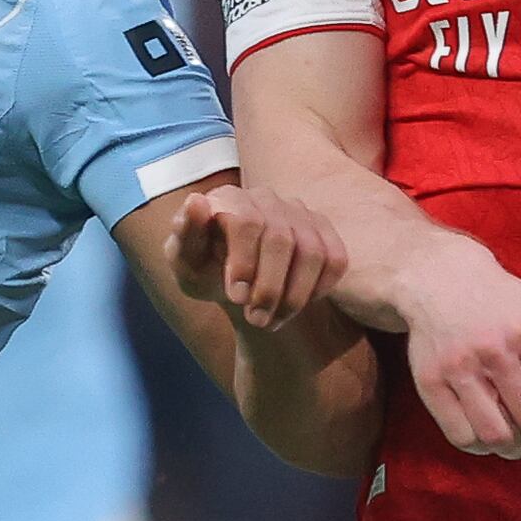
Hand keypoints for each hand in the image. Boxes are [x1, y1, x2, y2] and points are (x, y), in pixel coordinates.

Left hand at [168, 181, 345, 330]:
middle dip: (269, 287)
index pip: (245, 222)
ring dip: (294, 295)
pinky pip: (335, 260)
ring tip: (271, 321)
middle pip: (281, 239)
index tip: (236, 298)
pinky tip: (293, 306)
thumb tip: (197, 201)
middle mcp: (266, 199)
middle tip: (256, 320)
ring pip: (312, 252)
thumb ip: (184, 235)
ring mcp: (298, 212)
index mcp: (228, 199)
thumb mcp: (184, 261)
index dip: (244, 262)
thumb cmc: (204, 267)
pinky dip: (318, 290)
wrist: (233, 281)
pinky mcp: (323, 231)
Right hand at [347, 224, 520, 458]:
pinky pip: (460, 435)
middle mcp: (498, 350)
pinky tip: (486, 432)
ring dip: (514, 447)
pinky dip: (479, 445)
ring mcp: (460, 367)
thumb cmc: (502, 302)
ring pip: (497, 435)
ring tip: (517, 439)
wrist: (439, 280)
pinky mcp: (430, 381)